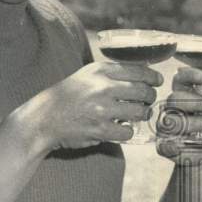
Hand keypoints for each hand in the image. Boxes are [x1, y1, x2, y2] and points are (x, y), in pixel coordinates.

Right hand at [21, 61, 162, 151]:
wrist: (44, 118)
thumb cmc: (67, 96)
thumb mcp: (86, 75)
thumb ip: (110, 73)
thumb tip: (142, 72)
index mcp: (100, 71)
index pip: (138, 70)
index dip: (153, 77)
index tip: (158, 81)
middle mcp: (102, 87)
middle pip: (143, 91)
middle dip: (150, 97)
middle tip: (147, 101)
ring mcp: (102, 109)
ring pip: (139, 112)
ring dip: (142, 115)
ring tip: (137, 115)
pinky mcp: (100, 129)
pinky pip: (128, 131)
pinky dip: (128, 131)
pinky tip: (122, 128)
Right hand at [156, 66, 201, 160]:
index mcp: (183, 96)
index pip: (180, 80)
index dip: (189, 76)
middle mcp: (171, 109)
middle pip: (175, 98)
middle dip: (199, 102)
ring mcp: (165, 127)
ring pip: (174, 121)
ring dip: (198, 124)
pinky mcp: (165, 146)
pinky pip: (165, 145)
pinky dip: (173, 146)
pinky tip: (180, 146)